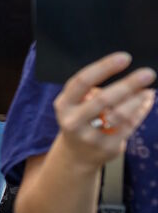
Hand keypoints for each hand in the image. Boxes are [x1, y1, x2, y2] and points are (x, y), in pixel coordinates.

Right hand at [53, 52, 156, 170]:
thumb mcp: (77, 104)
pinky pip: (128, 127)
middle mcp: (73, 120)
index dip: (104, 68)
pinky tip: (146, 102)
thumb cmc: (81, 119)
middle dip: (128, 84)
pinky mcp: (107, 147)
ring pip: (118, 115)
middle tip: (147, 73)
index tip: (125, 58)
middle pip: (103, 99)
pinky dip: (140, 112)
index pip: (82, 81)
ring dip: (137, 100)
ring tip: (148, 90)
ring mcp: (90, 136)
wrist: (77, 154)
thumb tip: (128, 76)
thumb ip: (94, 90)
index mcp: (64, 104)